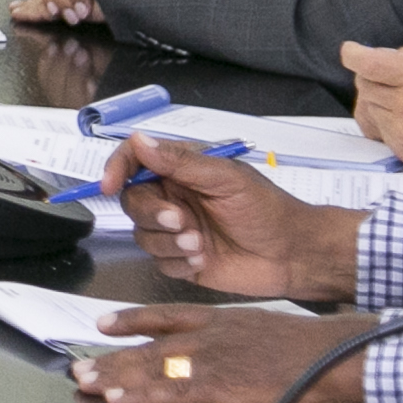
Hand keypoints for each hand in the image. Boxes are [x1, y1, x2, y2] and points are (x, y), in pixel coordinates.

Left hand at [71, 302, 370, 402]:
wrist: (339, 355)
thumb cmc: (313, 349)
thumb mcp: (266, 329)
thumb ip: (237, 340)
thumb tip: (224, 354)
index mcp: (221, 319)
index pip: (166, 316)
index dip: (131, 320)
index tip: (103, 325)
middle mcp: (209, 335)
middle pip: (150, 347)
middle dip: (111, 358)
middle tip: (78, 366)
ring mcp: (213, 360)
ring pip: (153, 368)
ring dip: (115, 377)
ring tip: (85, 382)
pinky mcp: (222, 387)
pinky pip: (172, 392)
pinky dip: (142, 396)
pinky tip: (119, 400)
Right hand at [101, 133, 366, 297]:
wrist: (293, 255)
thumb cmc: (267, 210)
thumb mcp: (226, 178)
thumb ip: (181, 161)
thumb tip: (139, 139)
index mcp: (181, 170)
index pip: (134, 161)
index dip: (116, 169)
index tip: (109, 184)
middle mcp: (173, 197)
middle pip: (132, 201)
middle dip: (153, 214)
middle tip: (182, 222)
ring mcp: (176, 231)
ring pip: (142, 235)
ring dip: (168, 242)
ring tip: (201, 245)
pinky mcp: (181, 260)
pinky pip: (158, 262)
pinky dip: (177, 262)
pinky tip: (204, 260)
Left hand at [341, 41, 402, 194]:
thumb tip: (387, 54)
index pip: (368, 63)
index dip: (353, 54)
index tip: (352, 52)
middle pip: (363, 83)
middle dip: (371, 77)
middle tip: (389, 78)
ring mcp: (402, 130)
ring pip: (366, 106)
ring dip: (376, 99)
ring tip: (400, 99)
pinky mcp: (401, 150)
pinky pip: (375, 129)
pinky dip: (382, 120)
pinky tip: (401, 118)